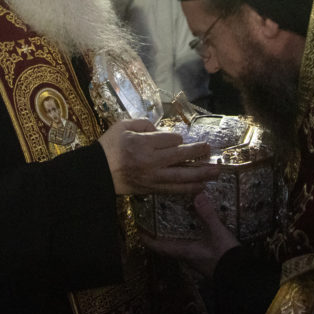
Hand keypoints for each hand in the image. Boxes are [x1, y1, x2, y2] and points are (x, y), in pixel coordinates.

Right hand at [98, 118, 219, 194]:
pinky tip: (200, 186)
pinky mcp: (152, 189)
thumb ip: (143, 124)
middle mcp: (151, 162)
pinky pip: (174, 190)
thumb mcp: (122, 125)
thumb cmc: (109, 146)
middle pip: (181, 157)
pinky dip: (189, 189)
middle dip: (199, 153)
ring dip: (201, 174)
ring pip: (182, 177)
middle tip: (211, 150)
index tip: (178, 138)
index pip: (171, 139)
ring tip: (216, 172)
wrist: (98, 173)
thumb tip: (160, 130)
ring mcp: (153, 178)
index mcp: (143, 144)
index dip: (177, 137)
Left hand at [141, 193, 239, 277]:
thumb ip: (207, 214)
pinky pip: (189, 243)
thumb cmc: (225, 256)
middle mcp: (186, 254)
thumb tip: (197, 194)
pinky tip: (193, 224)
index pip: (158, 246)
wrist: (241, 276)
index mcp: (183, 250)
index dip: (146, 237)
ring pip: (178, 243)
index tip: (138, 226)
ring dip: (172, 232)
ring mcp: (195, 256)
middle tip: (154, 216)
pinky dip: (186, 233)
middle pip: (166, 244)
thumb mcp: (217, 233)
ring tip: (171, 216)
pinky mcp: (205, 255)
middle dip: (158, 231)